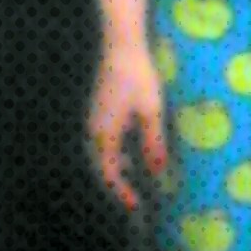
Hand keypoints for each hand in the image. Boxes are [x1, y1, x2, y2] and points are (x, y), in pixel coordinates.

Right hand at [87, 41, 167, 210]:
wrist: (121, 45)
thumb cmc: (138, 77)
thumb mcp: (152, 112)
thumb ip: (154, 143)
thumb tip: (157, 171)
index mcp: (105, 134)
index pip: (108, 173)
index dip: (121, 191)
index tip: (135, 205)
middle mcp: (94, 129)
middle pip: (100, 165)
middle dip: (115, 182)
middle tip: (133, 196)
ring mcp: (94, 118)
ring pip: (99, 152)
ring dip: (114, 166)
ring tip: (132, 176)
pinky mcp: (98, 108)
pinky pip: (102, 139)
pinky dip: (113, 151)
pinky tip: (128, 150)